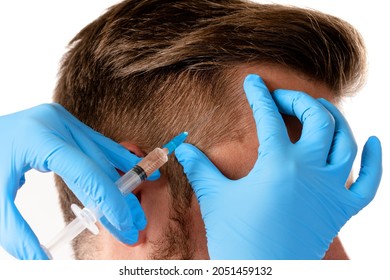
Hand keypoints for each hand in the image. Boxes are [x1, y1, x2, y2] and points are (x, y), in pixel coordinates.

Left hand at [0, 103, 157, 258]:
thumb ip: (16, 232)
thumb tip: (40, 260)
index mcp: (40, 138)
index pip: (86, 173)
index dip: (109, 201)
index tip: (124, 224)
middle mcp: (57, 124)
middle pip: (100, 167)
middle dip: (119, 200)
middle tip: (133, 226)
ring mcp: (64, 121)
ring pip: (104, 155)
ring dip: (122, 183)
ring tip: (135, 208)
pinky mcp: (67, 124)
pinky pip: (98, 144)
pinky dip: (116, 160)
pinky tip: (134, 170)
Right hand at [175, 74, 381, 258]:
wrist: (262, 275)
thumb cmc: (237, 238)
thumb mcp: (215, 198)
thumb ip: (200, 167)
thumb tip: (182, 147)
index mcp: (278, 164)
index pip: (268, 116)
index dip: (258, 94)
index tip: (253, 81)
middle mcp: (310, 170)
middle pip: (318, 118)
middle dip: (299, 100)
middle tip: (282, 98)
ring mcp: (331, 190)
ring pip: (346, 142)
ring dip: (334, 120)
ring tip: (318, 112)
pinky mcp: (342, 210)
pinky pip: (369, 182)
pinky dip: (374, 161)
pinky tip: (372, 142)